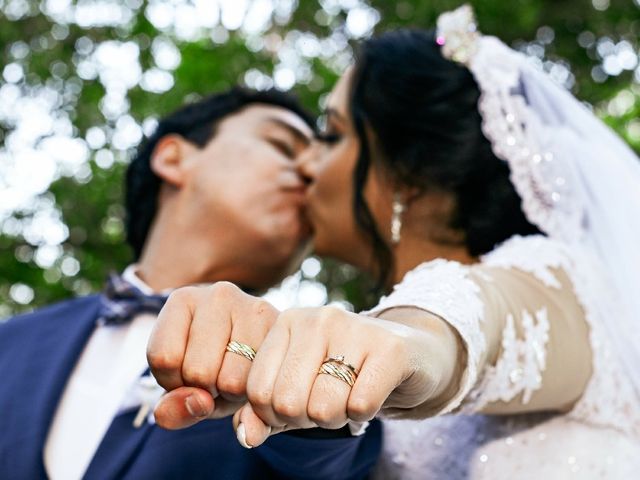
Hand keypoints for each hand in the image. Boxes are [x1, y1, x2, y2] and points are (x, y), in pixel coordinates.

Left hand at [147, 282, 278, 426]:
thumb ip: (173, 410)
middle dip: (205, 388)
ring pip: (229, 380)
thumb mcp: (182, 391)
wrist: (260, 355)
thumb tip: (200, 403)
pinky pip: (257, 384)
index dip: (174, 382)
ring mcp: (252, 307)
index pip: (163, 358)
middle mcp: (218, 295)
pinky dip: (252, 393)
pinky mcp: (280, 327)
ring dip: (231, 393)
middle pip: (197, 370)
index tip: (188, 371)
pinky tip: (255, 374)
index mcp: (183, 301)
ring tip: (236, 373)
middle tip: (217, 373)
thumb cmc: (211, 368)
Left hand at [148, 283, 460, 445]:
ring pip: (323, 407)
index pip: (257, 391)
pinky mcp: (390, 348)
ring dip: (337, 416)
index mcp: (286, 322)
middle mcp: (317, 318)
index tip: (297, 403)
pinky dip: (364, 412)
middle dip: (306, 418)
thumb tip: (246, 437)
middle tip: (327, 400)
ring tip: (349, 394)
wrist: (409, 354)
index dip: (274, 415)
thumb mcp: (298, 388)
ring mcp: (354, 327)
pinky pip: (360, 406)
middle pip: (287, 402)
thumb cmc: (343, 373)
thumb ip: (264, 412)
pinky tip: (372, 390)